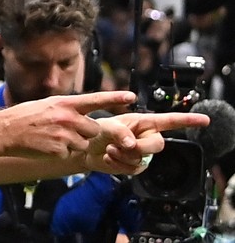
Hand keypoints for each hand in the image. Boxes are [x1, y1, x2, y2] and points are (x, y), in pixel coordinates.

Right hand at [2, 91, 136, 158]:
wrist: (6, 130)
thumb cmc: (26, 116)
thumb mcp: (48, 105)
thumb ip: (68, 109)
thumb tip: (84, 113)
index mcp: (65, 103)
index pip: (95, 99)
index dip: (115, 98)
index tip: (132, 97)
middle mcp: (67, 117)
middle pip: (93, 129)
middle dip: (85, 133)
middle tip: (66, 131)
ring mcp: (63, 134)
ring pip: (83, 144)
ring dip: (73, 144)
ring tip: (53, 138)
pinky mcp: (59, 149)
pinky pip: (70, 154)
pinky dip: (61, 152)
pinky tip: (47, 146)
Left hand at [83, 111, 209, 174]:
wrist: (85, 149)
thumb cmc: (96, 130)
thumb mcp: (106, 125)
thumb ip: (119, 132)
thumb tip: (132, 144)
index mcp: (142, 121)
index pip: (169, 121)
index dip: (187, 120)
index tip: (204, 120)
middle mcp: (145, 136)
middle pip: (158, 144)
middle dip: (140, 146)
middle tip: (122, 145)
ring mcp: (142, 152)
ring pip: (144, 158)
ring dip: (123, 155)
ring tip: (110, 148)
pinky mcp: (135, 165)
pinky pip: (134, 169)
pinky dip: (119, 164)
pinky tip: (109, 156)